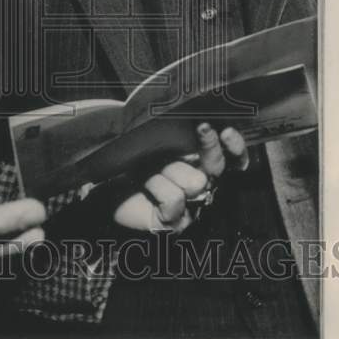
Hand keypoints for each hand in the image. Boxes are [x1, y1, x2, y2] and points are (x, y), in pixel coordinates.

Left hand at [112, 123, 248, 232]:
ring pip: (196, 181)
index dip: (235, 146)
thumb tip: (191, 116)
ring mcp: (190, 207)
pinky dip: (156, 186)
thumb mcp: (152, 139)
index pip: (231, 158)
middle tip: (202, 128)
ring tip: (146, 168)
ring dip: (168, 168)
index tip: (227, 130)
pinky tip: (142, 185)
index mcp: (199, 163)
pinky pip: (175, 199)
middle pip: (218, 167)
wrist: (103, 188)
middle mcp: (200, 185)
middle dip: (211, 146)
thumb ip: (174, 130)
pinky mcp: (176, 222)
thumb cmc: (130, 161)